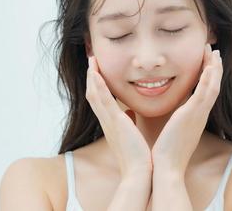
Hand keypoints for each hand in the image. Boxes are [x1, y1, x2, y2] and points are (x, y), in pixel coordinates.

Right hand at [86, 56, 151, 177]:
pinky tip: (96, 74)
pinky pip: (103, 101)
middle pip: (93, 94)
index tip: (97, 69)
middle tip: (92, 59)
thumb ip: (129, 121)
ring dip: (93, 76)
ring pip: (95, 94)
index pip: (100, 99)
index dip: (97, 83)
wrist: (140, 172)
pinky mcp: (116, 123)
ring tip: (92, 61)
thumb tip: (132, 112)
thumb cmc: (138, 155)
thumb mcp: (132, 133)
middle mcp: (106, 121)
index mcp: (111, 123)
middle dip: (92, 76)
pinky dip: (99, 86)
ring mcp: (109, 121)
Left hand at [151, 43, 222, 174]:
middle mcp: (200, 114)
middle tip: (214, 51)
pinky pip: (204, 93)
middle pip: (213, 86)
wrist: (165, 168)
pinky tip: (210, 66)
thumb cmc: (165, 152)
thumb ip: (170, 121)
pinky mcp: (192, 115)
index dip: (208, 75)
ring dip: (214, 68)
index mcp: (195, 117)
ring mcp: (198, 114)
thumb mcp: (170, 131)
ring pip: (212, 86)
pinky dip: (208, 79)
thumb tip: (162, 114)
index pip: (205, 91)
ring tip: (214, 52)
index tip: (206, 61)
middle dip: (214, 67)